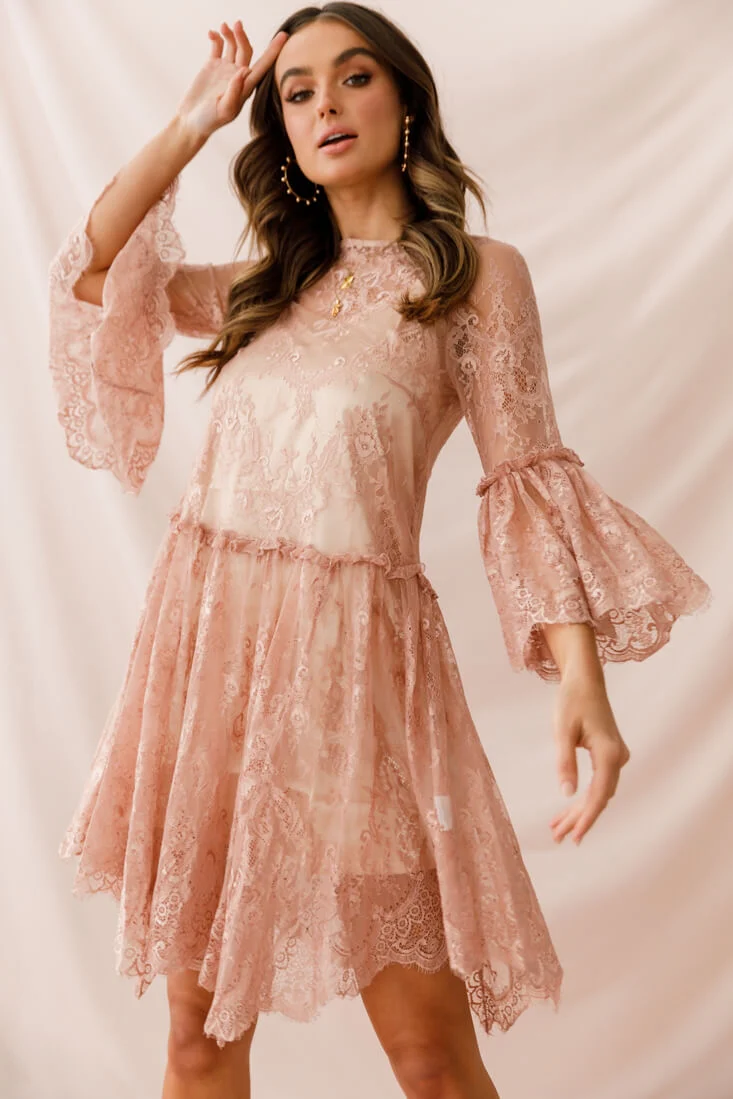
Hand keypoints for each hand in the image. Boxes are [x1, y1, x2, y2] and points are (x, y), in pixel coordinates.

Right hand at [175, 21, 288, 139]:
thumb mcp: (224, 110)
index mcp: (246, 87)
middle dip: (243, 36)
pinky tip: (211, 33)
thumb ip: (235, 91)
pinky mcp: (212, 66)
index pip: (263, 66)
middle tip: (237, 24)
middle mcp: (238, 76)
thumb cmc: (209, 121)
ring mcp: (225, 69)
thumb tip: (245, 70)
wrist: (191, 122)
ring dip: (230, 34)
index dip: (274, 51)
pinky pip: (217, 46)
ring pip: (233, 45)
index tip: (284, 36)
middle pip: (246, 50)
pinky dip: (216, 37)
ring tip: (223, 27)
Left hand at [549, 675, 630, 844]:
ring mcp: (616, 756)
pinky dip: (584, 796)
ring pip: (599, 792)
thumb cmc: (572, 701)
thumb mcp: (562, 730)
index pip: (599, 795)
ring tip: (557, 829)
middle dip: (579, 818)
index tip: (573, 837)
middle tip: (557, 837)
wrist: (586, 680)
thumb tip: (566, 793)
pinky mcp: (610, 754)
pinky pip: (599, 782)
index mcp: (609, 753)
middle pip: (600, 797)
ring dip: (580, 810)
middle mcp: (618, 757)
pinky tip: (568, 808)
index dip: (586, 819)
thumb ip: (565, 762)